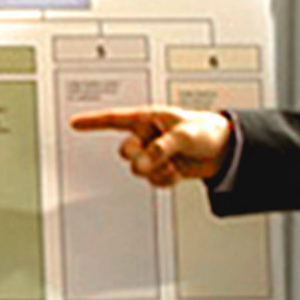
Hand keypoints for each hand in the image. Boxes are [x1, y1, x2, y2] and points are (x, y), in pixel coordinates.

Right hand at [69, 105, 233, 187]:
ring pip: (138, 170)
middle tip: (154, 156)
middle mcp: (148, 136)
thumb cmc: (206, 131)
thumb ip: (160, 149)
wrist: (225, 149)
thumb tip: (140, 165)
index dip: (93, 121)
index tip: (75, 123)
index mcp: (149, 119)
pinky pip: (152, 181)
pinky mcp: (162, 169)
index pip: (114, 119)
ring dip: (155, 170)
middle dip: (139, 157)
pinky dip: (164, 180)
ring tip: (173, 163)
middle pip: (126, 151)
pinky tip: (176, 171)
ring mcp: (154, 154)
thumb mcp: (183, 135)